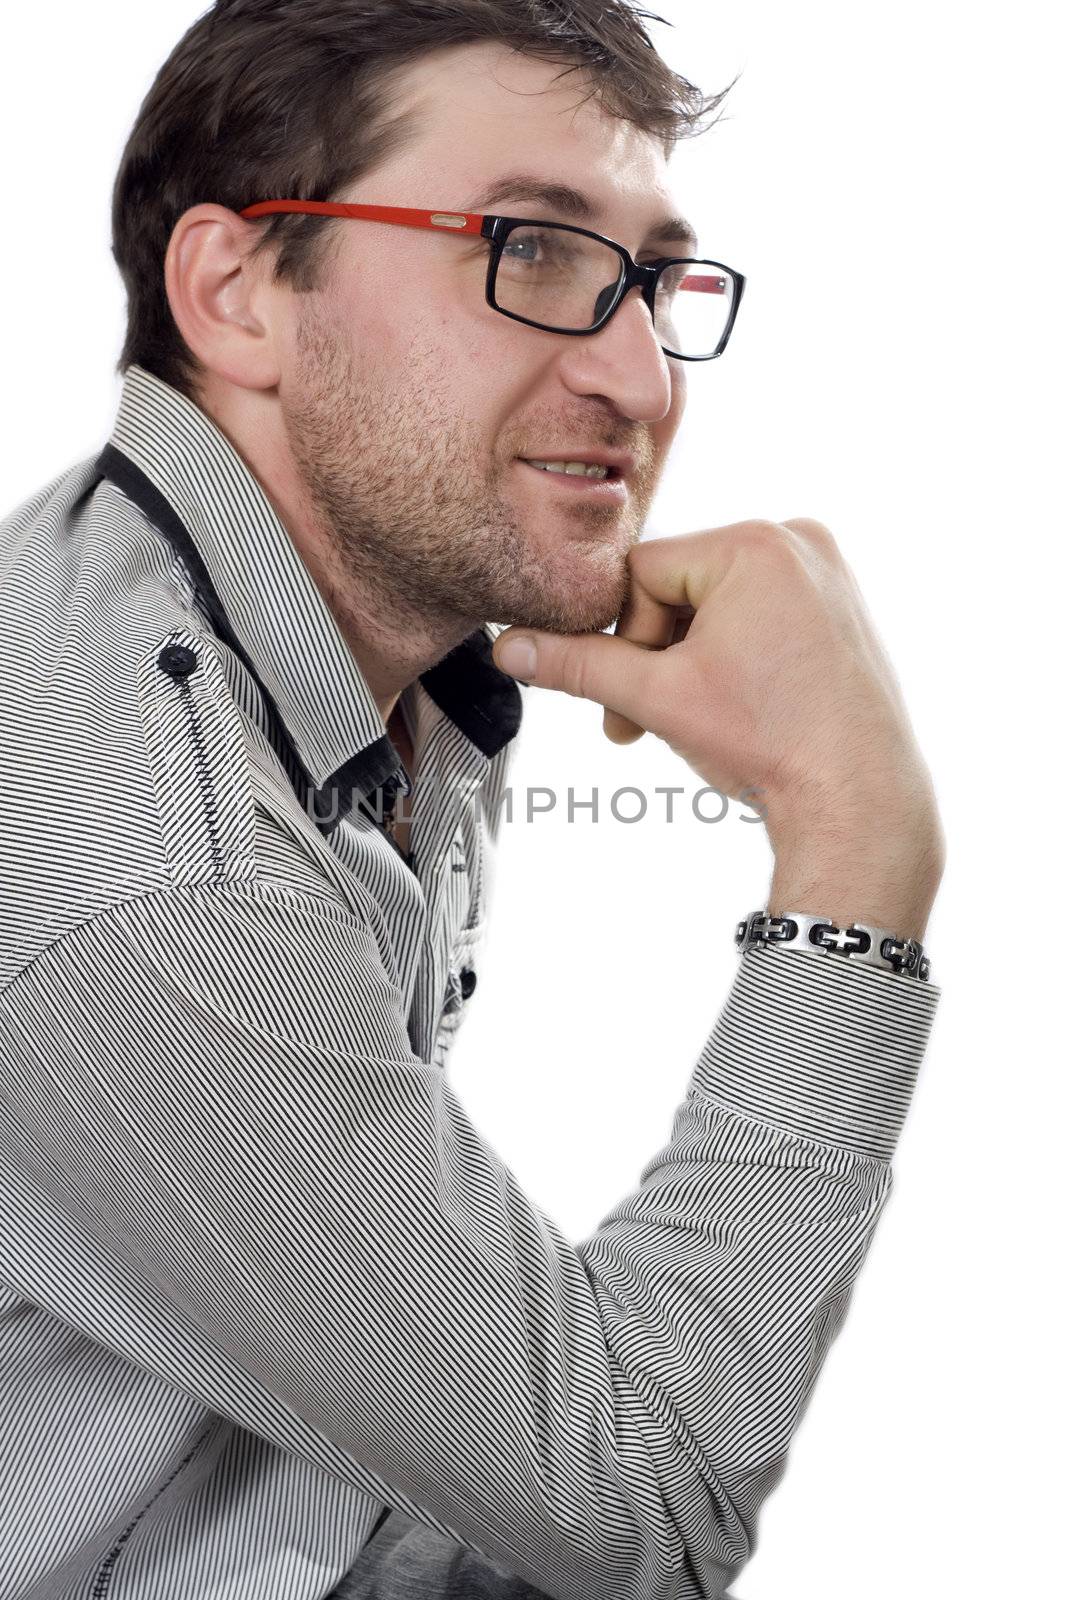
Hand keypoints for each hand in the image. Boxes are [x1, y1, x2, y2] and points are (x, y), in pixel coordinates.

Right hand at [492, 519, 944, 929]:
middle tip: (656, 719)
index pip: (641, 573)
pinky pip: (759, 614)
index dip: (624, 640)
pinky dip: (735, 656)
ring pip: (716, 605)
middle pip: (678, 588)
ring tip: (705, 719)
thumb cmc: (770, 744)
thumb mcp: (657, 698)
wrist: (859, 802)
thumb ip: (577, 665)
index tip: (636, 699)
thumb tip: (506, 647)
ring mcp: (827, 571)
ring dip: (691, 661)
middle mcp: (798, 540)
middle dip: (658, 657)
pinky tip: (746, 706)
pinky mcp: (842, 604)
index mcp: (754, 544)